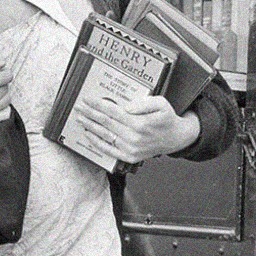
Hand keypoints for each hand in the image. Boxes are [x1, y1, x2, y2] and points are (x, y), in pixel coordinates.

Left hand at [73, 93, 200, 164]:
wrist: (176, 139)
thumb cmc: (167, 119)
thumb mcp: (161, 104)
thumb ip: (143, 103)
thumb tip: (126, 107)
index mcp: (140, 123)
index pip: (113, 111)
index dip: (98, 104)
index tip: (88, 99)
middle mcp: (133, 137)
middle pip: (105, 123)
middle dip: (90, 113)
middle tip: (79, 106)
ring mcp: (130, 149)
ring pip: (104, 135)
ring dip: (90, 126)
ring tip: (80, 118)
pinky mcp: (129, 157)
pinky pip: (108, 149)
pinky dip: (96, 142)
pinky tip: (88, 134)